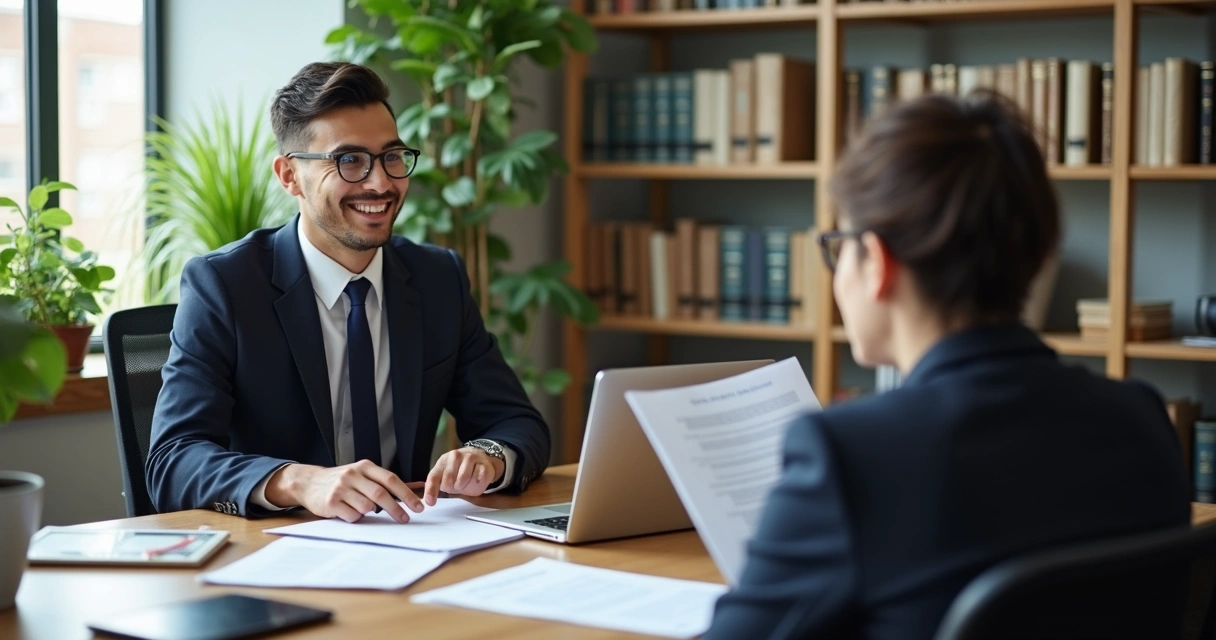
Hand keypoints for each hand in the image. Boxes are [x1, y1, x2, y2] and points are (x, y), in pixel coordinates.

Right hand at [265, 460, 424, 523]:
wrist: (309, 483)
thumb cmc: (342, 481)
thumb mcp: (362, 473)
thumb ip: (384, 480)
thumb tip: (416, 486)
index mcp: (364, 466)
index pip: (391, 479)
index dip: (407, 494)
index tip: (419, 506)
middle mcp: (353, 474)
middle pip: (381, 494)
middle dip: (396, 509)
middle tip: (405, 519)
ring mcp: (341, 488)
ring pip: (366, 507)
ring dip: (370, 513)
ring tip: (362, 508)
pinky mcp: (331, 502)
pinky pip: (352, 516)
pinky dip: (356, 518)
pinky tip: (349, 511)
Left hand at [423, 447, 504, 505]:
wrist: (481, 456)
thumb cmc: (460, 469)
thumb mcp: (446, 474)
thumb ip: (437, 484)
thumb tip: (429, 499)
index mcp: (443, 461)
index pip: (434, 476)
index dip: (431, 490)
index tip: (430, 502)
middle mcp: (455, 456)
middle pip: (449, 482)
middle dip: (452, 488)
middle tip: (457, 485)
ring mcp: (470, 458)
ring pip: (463, 481)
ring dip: (465, 487)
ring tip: (467, 483)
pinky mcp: (484, 464)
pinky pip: (477, 481)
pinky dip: (476, 485)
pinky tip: (476, 479)